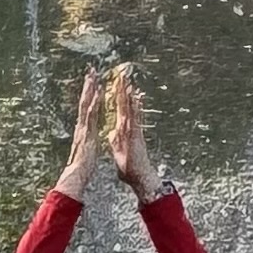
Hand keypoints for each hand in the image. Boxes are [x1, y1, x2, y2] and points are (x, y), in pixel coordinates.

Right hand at [54, 67, 104, 199]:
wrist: (77, 174)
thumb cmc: (83, 164)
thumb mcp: (87, 149)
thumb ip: (87, 140)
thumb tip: (87, 137)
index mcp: (84, 129)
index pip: (86, 108)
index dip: (89, 94)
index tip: (92, 82)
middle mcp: (82, 125)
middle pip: (84, 101)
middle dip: (88, 85)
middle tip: (91, 71)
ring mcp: (84, 127)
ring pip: (86, 104)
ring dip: (90, 89)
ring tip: (93, 75)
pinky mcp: (87, 131)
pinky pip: (91, 114)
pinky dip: (93, 103)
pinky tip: (97, 93)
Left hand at [108, 64, 161, 201]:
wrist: (139, 177)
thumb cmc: (130, 168)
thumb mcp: (118, 151)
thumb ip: (116, 141)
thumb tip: (113, 135)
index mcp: (123, 131)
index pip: (119, 110)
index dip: (117, 98)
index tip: (116, 85)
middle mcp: (130, 128)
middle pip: (125, 106)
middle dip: (123, 91)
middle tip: (123, 75)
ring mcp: (134, 131)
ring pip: (131, 110)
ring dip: (130, 96)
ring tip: (129, 82)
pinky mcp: (136, 135)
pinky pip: (135, 119)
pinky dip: (135, 108)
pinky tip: (135, 98)